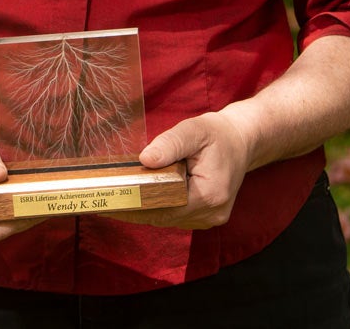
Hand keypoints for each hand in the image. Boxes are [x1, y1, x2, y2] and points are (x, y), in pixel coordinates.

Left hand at [113, 108, 256, 229]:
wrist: (242, 140)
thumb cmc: (219, 134)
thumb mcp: (194, 130)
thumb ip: (169, 144)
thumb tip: (145, 160)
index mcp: (210, 195)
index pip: (165, 208)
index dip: (137, 205)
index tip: (112, 201)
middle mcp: (211, 214)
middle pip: (164, 217)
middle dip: (136, 208)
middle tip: (106, 199)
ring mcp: (210, 218)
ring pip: (168, 219)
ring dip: (146, 209)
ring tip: (117, 199)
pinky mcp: (206, 216)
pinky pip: (175, 216)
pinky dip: (158, 207)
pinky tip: (140, 198)